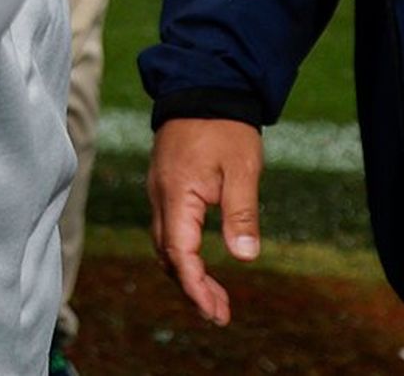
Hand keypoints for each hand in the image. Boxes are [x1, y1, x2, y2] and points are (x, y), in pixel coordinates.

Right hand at [149, 117, 263, 324]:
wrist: (203, 89)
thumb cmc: (225, 129)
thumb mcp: (242, 169)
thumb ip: (241, 213)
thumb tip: (243, 256)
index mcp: (176, 194)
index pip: (179, 251)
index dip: (195, 285)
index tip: (214, 311)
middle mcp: (160, 197)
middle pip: (167, 254)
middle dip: (191, 288)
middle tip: (220, 314)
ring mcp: (159, 191)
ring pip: (164, 244)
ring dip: (187, 273)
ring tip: (215, 298)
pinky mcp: (166, 187)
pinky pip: (167, 229)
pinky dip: (183, 254)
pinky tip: (202, 263)